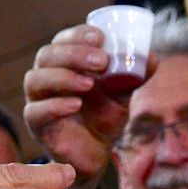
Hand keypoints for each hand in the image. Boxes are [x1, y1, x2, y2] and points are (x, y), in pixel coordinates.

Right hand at [23, 24, 138, 188]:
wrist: (96, 154)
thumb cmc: (104, 117)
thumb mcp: (122, 94)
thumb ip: (135, 76)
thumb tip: (152, 58)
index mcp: (64, 62)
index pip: (63, 39)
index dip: (78, 35)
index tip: (101, 38)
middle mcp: (46, 76)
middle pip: (47, 55)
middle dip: (74, 54)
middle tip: (101, 61)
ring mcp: (38, 100)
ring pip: (35, 79)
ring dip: (63, 77)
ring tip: (89, 84)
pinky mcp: (37, 125)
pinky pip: (35, 111)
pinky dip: (55, 105)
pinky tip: (76, 105)